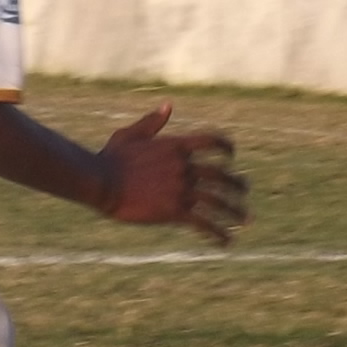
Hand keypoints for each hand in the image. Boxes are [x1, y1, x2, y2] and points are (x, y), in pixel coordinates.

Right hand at [97, 104, 247, 245]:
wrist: (101, 182)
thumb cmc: (111, 158)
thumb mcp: (131, 134)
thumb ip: (152, 122)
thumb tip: (168, 106)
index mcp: (177, 146)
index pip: (212, 141)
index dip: (226, 146)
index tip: (232, 155)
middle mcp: (184, 166)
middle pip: (221, 174)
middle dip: (237, 184)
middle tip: (244, 191)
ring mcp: (182, 189)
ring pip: (218, 201)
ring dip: (234, 211)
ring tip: (245, 220)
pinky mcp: (175, 211)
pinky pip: (203, 223)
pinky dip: (218, 232)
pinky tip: (226, 241)